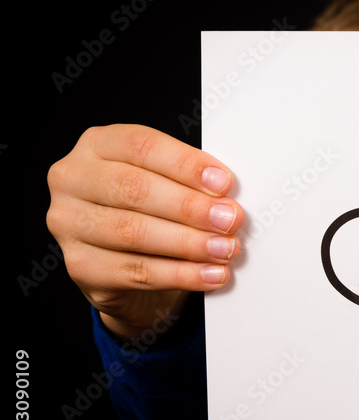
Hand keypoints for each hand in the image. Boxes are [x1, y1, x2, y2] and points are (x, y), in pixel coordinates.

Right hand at [46, 124, 243, 337]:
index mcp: (97, 144)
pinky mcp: (79, 266)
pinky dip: (180, 274)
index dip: (185, 164)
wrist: (123, 265)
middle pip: (135, 189)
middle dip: (190, 207)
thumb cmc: (151, 211)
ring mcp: (68, 223)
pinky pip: (135, 271)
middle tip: (230, 220)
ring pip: (133, 232)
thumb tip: (227, 198)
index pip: (142, 146)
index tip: (223, 183)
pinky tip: (210, 274)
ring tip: (225, 249)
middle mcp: (73, 179)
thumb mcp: (165, 182)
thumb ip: (189, 182)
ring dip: (188, 243)